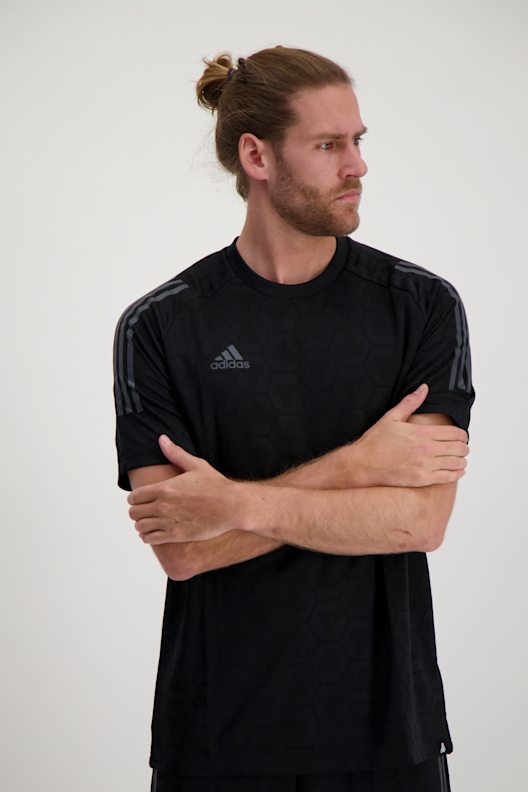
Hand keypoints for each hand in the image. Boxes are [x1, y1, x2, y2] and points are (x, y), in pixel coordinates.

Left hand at [127, 437, 242, 544]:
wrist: (232, 506)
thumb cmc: (216, 485)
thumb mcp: (196, 465)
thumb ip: (176, 453)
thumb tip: (162, 439)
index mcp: (165, 488)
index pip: (133, 497)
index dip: (134, 498)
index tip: (140, 499)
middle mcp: (163, 506)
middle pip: (133, 513)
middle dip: (136, 511)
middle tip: (144, 510)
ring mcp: (169, 522)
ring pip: (140, 527)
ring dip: (141, 524)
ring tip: (148, 522)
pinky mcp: (176, 535)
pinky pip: (150, 539)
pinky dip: (147, 536)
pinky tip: (153, 532)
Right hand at [351, 384, 468, 486]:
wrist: (363, 464)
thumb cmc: (376, 442)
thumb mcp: (392, 417)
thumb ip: (410, 402)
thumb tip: (424, 388)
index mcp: (422, 433)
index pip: (455, 433)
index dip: (462, 435)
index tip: (461, 436)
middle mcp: (427, 449)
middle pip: (459, 448)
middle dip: (464, 447)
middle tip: (461, 447)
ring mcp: (425, 466)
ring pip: (456, 462)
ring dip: (461, 460)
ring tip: (459, 458)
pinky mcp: (422, 479)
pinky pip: (449, 477)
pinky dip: (457, 473)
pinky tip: (457, 470)